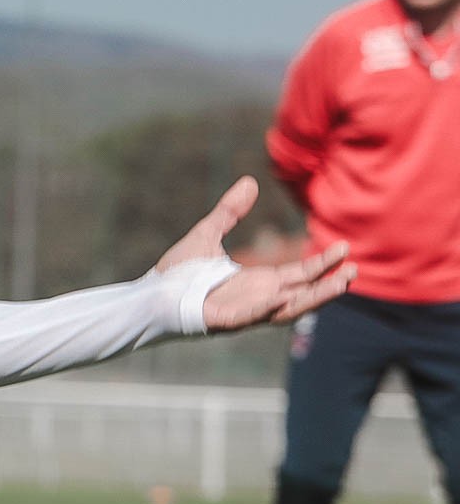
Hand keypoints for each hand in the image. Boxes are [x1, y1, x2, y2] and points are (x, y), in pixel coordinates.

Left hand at [154, 176, 354, 330]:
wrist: (148, 296)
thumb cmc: (176, 273)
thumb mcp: (207, 235)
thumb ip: (229, 212)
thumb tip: (250, 182)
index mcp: (255, 282)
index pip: (298, 275)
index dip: (322, 264)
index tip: (343, 249)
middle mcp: (254, 300)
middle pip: (301, 294)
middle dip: (328, 284)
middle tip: (355, 269)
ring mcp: (241, 312)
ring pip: (285, 310)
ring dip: (312, 299)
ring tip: (340, 285)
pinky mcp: (221, 321)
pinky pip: (248, 316)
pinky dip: (265, 307)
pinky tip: (282, 295)